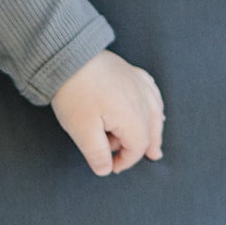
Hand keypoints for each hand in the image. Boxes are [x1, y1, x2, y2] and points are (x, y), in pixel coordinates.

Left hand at [49, 49, 164, 176]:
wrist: (68, 54)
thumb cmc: (74, 92)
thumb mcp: (81, 130)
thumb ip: (96, 153)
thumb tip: (106, 169)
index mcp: (132, 116)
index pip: (137, 146)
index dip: (126, 161)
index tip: (112, 167)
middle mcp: (142, 99)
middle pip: (150, 129)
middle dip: (145, 146)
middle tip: (151, 157)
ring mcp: (138, 83)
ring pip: (155, 110)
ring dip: (155, 127)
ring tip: (157, 138)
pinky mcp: (130, 72)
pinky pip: (151, 91)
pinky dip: (154, 104)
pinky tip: (153, 106)